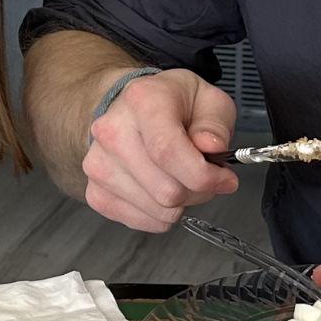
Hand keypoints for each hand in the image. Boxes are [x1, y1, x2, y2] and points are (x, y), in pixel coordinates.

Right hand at [82, 68, 237, 231]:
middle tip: (204, 176)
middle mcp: (113, 132)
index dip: (203, 176)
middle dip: (198, 191)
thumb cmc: (171, 105)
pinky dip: (160, 214)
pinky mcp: (95, 191)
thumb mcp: (207, 100)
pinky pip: (142, 221)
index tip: (224, 179)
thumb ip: (215, 124)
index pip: (168, 152)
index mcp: (142, 101)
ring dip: (180, 204)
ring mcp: (99, 164)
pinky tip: (161, 190)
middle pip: (166, 190)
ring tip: (180, 179)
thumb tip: (211, 148)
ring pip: (157, 210)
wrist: (130, 110)